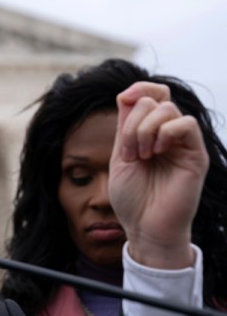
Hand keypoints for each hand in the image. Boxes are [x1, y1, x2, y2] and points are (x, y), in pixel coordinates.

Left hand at [109, 82, 208, 268]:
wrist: (144, 227)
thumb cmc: (132, 198)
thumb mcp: (120, 157)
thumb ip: (125, 127)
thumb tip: (126, 94)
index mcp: (150, 133)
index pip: (152, 94)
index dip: (139, 88)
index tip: (124, 98)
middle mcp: (168, 135)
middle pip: (155, 100)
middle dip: (133, 122)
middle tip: (129, 152)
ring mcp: (183, 144)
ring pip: (168, 109)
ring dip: (145, 129)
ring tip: (141, 156)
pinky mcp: (196, 155)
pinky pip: (186, 124)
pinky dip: (165, 132)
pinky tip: (156, 152)